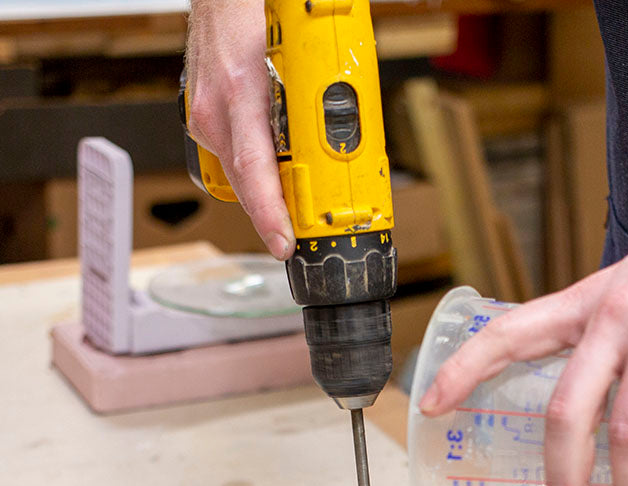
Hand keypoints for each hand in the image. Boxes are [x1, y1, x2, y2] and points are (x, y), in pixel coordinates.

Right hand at [184, 0, 293, 259]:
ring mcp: (205, 115)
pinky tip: (279, 174)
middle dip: (277, 216)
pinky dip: (258, 173)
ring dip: (271, 195)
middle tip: (303, 239)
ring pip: (241, 176)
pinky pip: (234, 158)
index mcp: (240, 93)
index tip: (285, 243)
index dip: (271, 215)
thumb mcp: (296, 52)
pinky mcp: (204, 118)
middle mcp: (216, 110)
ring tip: (298, 210)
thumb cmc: (253, 11)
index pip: (255, 170)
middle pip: (247, 184)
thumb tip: (345, 132)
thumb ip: (315, 95)